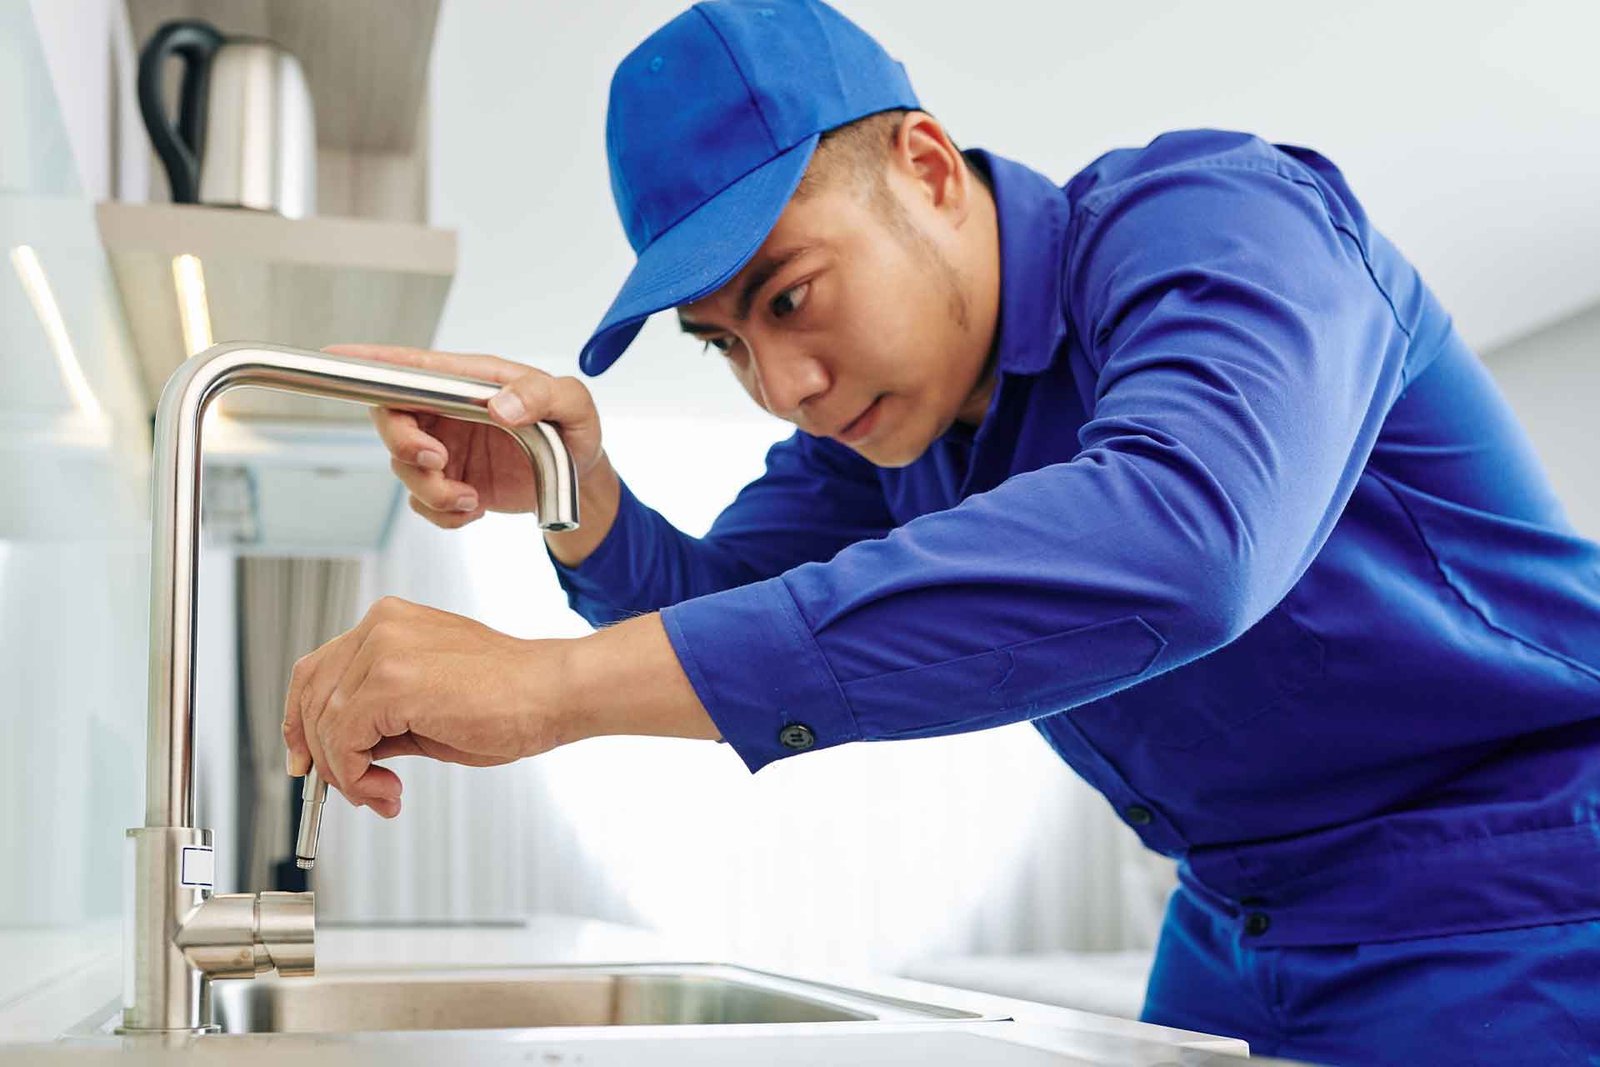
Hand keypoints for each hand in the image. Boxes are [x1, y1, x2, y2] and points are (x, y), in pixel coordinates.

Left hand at [282, 600, 720, 816]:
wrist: (553, 693)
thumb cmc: (512, 699)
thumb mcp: (428, 704)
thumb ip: (382, 716)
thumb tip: (350, 752)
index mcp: (390, 623)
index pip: (316, 668)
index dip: (301, 719)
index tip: (305, 759)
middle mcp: (380, 627)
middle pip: (310, 694)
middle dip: (321, 755)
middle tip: (355, 789)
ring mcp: (382, 650)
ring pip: (323, 723)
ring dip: (344, 773)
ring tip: (382, 794)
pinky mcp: (389, 682)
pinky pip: (341, 741)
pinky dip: (354, 777)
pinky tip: (388, 790)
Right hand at [323, 343, 608, 530]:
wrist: (582, 482)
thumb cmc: (576, 431)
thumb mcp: (574, 405)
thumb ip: (542, 395)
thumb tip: (502, 404)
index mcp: (472, 380)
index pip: (411, 366)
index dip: (368, 362)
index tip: (333, 358)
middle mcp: (450, 411)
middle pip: (392, 419)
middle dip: (403, 446)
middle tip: (437, 462)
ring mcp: (446, 447)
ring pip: (405, 469)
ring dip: (432, 490)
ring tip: (471, 497)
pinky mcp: (451, 482)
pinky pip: (424, 503)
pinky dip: (443, 514)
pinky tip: (475, 508)